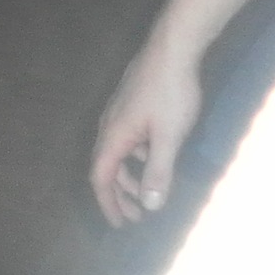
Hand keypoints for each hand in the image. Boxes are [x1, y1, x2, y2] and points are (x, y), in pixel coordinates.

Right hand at [89, 42, 203, 226]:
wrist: (172, 49)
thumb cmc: (170, 93)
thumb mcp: (169, 136)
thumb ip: (159, 171)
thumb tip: (150, 205)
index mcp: (113, 136)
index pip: (101, 177)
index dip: (108, 203)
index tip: (121, 225)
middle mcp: (109, 126)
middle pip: (105, 167)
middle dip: (119, 195)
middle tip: (137, 217)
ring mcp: (119, 114)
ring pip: (117, 153)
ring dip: (129, 177)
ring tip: (148, 192)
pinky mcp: (131, 105)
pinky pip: (126, 141)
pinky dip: (136, 159)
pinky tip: (155, 158)